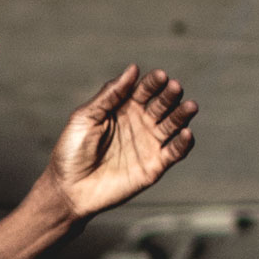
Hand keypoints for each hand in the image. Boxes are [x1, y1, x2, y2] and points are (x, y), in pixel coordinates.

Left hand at [46, 65, 196, 219]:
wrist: (69, 189)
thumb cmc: (72, 151)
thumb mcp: (85, 117)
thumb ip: (109, 95)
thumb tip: (133, 68)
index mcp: (124, 108)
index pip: (144, 90)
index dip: (153, 82)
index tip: (159, 76)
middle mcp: (140, 123)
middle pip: (162, 104)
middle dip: (170, 95)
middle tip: (175, 87)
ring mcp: (149, 144)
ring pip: (173, 124)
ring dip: (183, 114)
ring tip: (190, 106)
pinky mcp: (155, 166)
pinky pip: (175, 152)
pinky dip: (184, 143)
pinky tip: (185, 133)